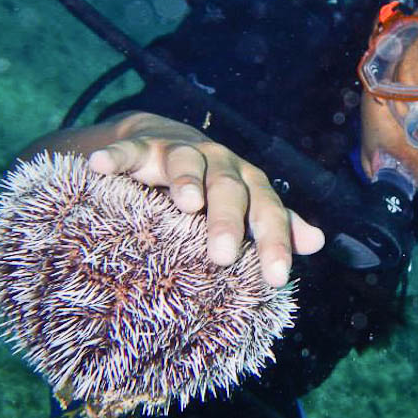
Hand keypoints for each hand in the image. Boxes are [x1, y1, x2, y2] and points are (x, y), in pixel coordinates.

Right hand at [88, 113, 324, 286]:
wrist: (166, 139)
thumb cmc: (214, 187)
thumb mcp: (245, 205)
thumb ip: (276, 224)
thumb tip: (318, 242)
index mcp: (247, 182)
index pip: (267, 211)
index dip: (274, 242)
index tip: (276, 278)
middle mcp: (219, 163)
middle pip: (229, 188)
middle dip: (229, 220)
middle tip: (223, 255)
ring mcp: (180, 151)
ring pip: (187, 162)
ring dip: (187, 180)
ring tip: (186, 203)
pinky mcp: (142, 145)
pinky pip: (129, 149)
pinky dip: (116, 156)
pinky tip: (99, 167)